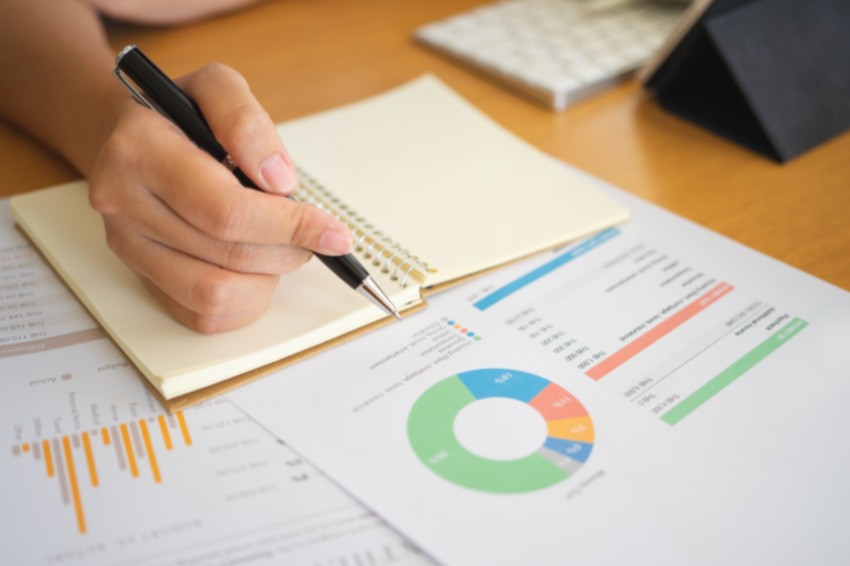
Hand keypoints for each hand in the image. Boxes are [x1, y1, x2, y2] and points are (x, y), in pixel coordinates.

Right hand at [89, 63, 351, 332]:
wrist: (128, 138)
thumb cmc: (181, 116)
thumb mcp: (217, 89)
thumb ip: (246, 122)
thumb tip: (279, 180)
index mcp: (140, 151)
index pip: (226, 210)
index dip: (291, 227)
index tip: (336, 234)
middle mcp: (124, 203)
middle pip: (228, 254)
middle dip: (289, 250)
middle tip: (312, 235)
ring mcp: (129, 247)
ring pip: (216, 294)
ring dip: (267, 278)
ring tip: (278, 247)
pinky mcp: (141, 278)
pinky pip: (203, 315)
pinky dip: (246, 301)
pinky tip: (257, 270)